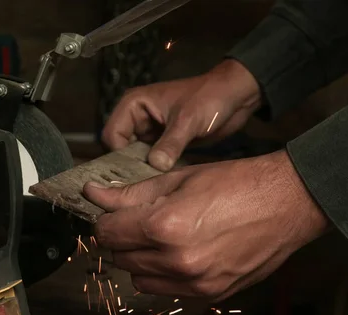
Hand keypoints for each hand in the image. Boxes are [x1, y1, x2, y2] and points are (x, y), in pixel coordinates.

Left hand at [83, 151, 328, 300]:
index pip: (107, 233)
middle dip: (121, 239)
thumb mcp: (178, 179)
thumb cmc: (235, 183)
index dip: (104, 221)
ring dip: (140, 260)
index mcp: (164, 226)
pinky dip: (163, 275)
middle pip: (120, 258)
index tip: (111, 214)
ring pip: (139, 280)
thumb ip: (130, 193)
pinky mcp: (210, 294)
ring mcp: (194, 282)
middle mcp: (176, 261)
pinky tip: (179, 253)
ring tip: (160, 238)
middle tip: (137, 221)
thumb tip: (92, 195)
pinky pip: (167, 291)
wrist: (287, 203)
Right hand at [102, 59, 261, 170]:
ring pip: (135, 158)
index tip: (133, 173)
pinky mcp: (163, 144)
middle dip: (130, 166)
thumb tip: (155, 166)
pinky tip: (163, 182)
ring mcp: (150, 132)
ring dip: (143, 170)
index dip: (118, 155)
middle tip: (142, 184)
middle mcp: (137, 119)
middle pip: (120, 150)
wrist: (235, 97)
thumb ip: (170, 143)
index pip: (111, 135)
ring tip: (152, 185)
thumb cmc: (209, 98)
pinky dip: (156, 171)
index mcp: (134, 105)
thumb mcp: (188, 120)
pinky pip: (151, 161)